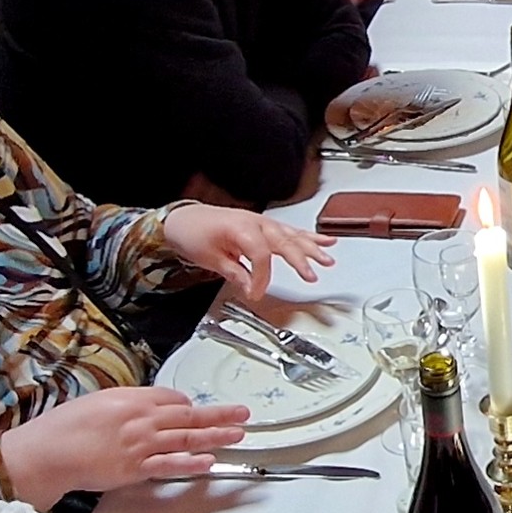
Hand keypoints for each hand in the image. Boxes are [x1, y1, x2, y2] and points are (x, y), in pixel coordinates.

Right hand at [0, 386, 251, 504]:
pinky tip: (208, 462)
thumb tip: (146, 407)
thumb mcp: (99, 401)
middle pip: (188, 416)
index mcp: (132, 399)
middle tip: (243, 413)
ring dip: (215, 436)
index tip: (196, 412)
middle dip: (219, 415)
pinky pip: (168, 466)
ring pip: (186, 439)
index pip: (172, 399)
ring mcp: (140, 445)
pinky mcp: (135, 470)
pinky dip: (190, 464)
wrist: (48, 451)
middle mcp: (141, 419)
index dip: (187, 406)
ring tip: (238, 434)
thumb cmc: (65, 426)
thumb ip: (127, 404)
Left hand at [163, 202, 334, 298]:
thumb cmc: (193, 234)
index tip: (256, 293)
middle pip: (283, 241)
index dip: (261, 277)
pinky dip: (307, 237)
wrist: (183, 219)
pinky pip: (289, 231)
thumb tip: (251, 288)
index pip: (260, 255)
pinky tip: (323, 241)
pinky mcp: (263, 226)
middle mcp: (255, 222)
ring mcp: (261, 222)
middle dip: (299, 259)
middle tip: (312, 276)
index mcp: (240, 228)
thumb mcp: (210, 259)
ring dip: (311, 246)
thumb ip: (235, 272)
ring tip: (328, 258)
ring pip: (291, 234)